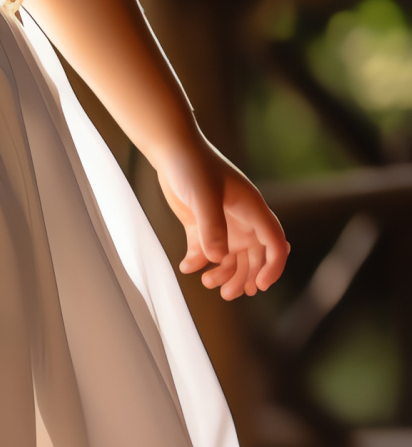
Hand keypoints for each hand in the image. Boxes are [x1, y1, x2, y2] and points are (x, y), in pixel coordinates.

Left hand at [155, 140, 288, 299]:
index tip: (260, 286)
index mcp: (253, 210)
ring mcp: (222, 223)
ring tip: (207, 282)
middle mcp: (242, 219)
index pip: (275, 243)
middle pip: (254, 257)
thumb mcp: (203, 198)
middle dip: (245, 277)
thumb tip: (219, 258)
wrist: (173, 151)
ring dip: (224, 274)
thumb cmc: (193, 168)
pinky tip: (187, 266)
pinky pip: (204, 251)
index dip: (273, 266)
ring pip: (231, 258)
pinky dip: (198, 262)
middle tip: (228, 294)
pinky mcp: (201, 225)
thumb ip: (211, 227)